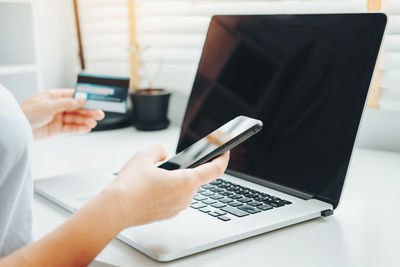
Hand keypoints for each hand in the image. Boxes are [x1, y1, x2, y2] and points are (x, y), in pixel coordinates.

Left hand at [20, 89, 104, 139]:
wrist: (17, 130)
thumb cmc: (26, 114)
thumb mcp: (48, 106)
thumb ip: (67, 103)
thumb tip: (81, 99)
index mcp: (53, 96)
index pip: (73, 96)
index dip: (85, 98)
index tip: (95, 100)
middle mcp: (57, 107)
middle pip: (76, 108)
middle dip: (88, 111)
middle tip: (99, 113)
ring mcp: (57, 118)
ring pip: (75, 119)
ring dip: (85, 120)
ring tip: (93, 123)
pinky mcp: (56, 129)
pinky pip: (71, 128)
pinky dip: (79, 128)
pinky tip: (86, 128)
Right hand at [107, 145, 229, 227]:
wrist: (115, 211)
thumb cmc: (130, 187)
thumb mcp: (144, 156)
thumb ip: (158, 150)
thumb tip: (162, 153)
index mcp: (186, 182)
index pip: (215, 169)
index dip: (223, 158)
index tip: (225, 152)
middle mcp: (185, 198)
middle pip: (196, 179)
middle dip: (190, 168)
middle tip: (180, 160)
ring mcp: (176, 208)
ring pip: (184, 189)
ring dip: (177, 179)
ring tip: (159, 172)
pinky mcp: (166, 214)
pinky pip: (174, 198)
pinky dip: (169, 190)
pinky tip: (153, 185)